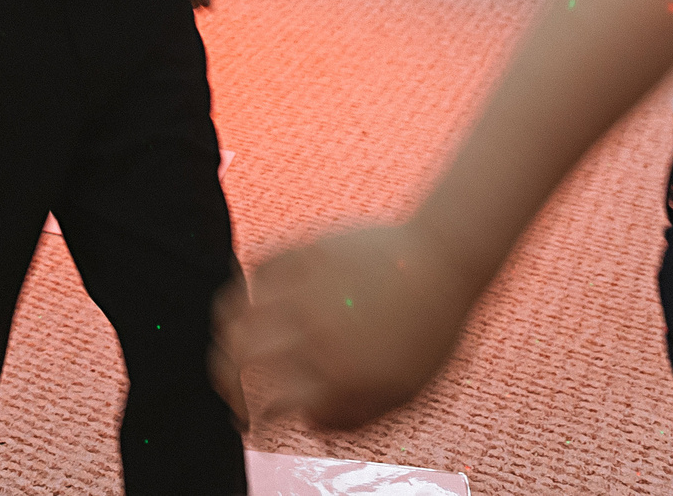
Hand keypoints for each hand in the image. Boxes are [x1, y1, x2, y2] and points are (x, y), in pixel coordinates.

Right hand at [215, 222, 477, 431]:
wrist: (447, 258)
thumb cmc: (432, 330)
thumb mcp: (407, 392)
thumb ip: (356, 418)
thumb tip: (309, 423)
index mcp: (336, 376)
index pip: (269, 406)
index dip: (256, 420)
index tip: (254, 423)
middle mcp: (312, 334)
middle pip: (236, 359)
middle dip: (225, 381)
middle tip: (230, 389)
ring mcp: (305, 289)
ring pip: (234, 311)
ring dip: (226, 332)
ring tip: (230, 341)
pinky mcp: (307, 249)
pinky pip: (260, 265)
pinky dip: (251, 282)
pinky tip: (259, 294)